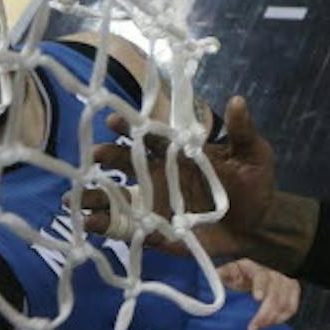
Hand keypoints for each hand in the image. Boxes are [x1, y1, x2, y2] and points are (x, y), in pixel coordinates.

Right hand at [84, 96, 277, 258]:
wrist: (258, 225)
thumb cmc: (253, 185)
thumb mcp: (253, 155)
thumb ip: (242, 131)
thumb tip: (238, 100)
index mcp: (178, 152)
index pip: (150, 136)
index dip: (131, 127)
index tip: (114, 120)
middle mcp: (160, 174)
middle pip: (126, 163)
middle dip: (107, 158)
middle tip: (92, 157)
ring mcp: (155, 202)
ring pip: (117, 196)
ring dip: (94, 195)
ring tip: (71, 198)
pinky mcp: (155, 229)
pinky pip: (125, 227)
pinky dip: (104, 225)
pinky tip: (87, 224)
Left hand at [219, 259, 299, 329]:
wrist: (251, 273)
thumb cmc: (238, 274)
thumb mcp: (228, 272)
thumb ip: (222, 275)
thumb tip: (214, 279)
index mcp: (256, 266)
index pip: (262, 276)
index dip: (261, 287)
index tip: (257, 298)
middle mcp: (274, 271)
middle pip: (275, 293)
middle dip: (265, 313)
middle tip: (252, 328)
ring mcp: (285, 280)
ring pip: (285, 302)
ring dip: (273, 318)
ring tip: (259, 327)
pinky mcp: (292, 289)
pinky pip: (292, 307)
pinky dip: (282, 317)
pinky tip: (271, 324)